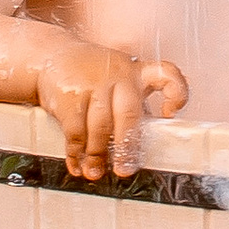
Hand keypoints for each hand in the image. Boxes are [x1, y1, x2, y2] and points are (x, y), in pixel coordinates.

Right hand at [34, 41, 186, 179]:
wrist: (52, 55)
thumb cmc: (92, 74)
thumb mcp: (118, 79)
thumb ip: (131, 106)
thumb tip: (141, 147)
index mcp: (137, 73)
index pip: (167, 74)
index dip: (175, 93)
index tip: (171, 114)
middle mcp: (119, 76)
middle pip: (129, 113)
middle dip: (127, 146)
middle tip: (124, 170)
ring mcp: (94, 84)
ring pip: (100, 126)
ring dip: (97, 155)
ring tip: (95, 173)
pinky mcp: (70, 95)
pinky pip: (75, 130)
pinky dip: (76, 153)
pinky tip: (77, 164)